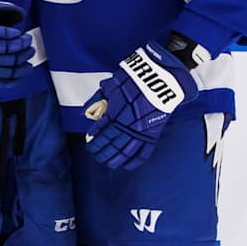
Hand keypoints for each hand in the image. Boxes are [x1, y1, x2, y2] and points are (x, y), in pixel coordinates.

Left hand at [82, 41, 197, 169]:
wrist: (160, 78)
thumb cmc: (134, 79)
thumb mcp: (111, 85)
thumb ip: (98, 100)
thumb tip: (86, 113)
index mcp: (115, 111)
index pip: (101, 130)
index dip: (94, 138)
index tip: (89, 140)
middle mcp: (127, 124)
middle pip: (111, 143)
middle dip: (101, 151)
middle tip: (95, 154)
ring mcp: (141, 130)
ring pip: (125, 151)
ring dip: (114, 159)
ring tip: (107, 163)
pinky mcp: (153, 134)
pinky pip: (144, 153)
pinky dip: (135, 162)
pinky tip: (126, 166)